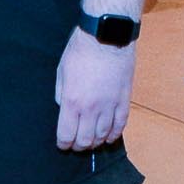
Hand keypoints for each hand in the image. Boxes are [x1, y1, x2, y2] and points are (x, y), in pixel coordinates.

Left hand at [55, 28, 133, 149]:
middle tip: (77, 145)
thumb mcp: (61, 71)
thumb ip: (61, 93)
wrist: (106, 37)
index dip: (63, 144)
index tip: (63, 145)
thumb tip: (63, 108)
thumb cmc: (81, 50)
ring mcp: (109, 105)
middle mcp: (90, 108)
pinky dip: (114, 134)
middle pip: (85, 140)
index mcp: (71, 101)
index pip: (66, 134)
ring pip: (102, 135)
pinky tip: (109, 136)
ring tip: (92, 140)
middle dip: (79, 146)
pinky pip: (120, 125)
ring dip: (96, 142)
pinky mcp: (123, 100)